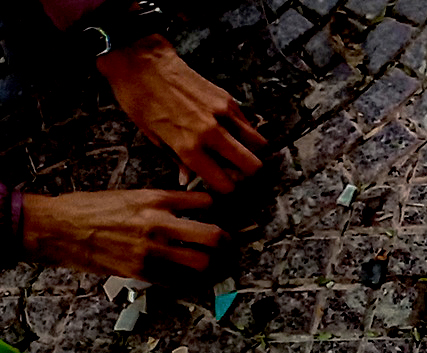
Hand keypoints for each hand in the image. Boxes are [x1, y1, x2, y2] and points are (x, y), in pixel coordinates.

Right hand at [20, 190, 223, 280]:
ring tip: (208, 264)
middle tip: (227, 246)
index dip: (218, 210)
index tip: (220, 216)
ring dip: (209, 265)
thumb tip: (186, 211)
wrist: (56, 227)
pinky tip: (185, 278)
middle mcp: (158, 222)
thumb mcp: (127, 195)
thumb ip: (158, 203)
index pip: (206, 202)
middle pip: (214, 236)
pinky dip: (185, 281)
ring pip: (202, 263)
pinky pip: (177, 282)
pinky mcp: (140, 271)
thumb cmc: (88, 209)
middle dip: (226, 243)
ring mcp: (150, 249)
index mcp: (155, 198)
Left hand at [97, 36, 266, 192]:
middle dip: (247, 173)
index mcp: (188, 147)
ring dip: (250, 151)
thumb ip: (176, 159)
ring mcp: (223, 114)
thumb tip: (189, 179)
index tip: (220, 183)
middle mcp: (211, 133)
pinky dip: (244, 131)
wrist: (141, 61)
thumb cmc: (138, 99)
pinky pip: (247, 123)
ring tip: (236, 149)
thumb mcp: (150, 135)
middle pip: (253, 166)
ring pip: (258, 144)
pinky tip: (229, 129)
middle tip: (234, 170)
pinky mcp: (227, 98)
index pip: (226, 183)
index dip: (225, 188)